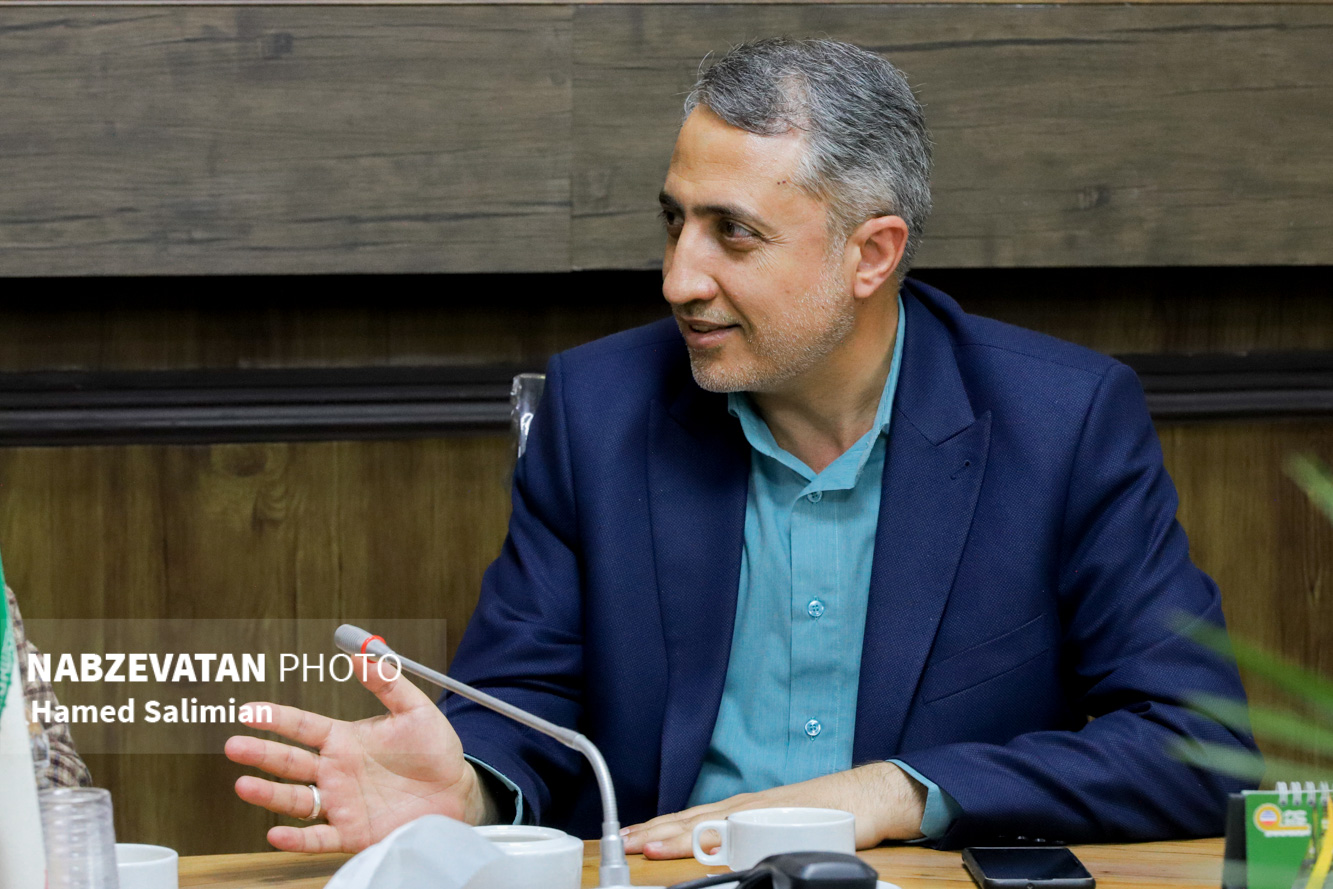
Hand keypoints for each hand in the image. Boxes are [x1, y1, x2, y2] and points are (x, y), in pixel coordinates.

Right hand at [225, 654, 491, 852]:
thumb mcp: (415, 710)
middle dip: (261, 753)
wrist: (457, 792)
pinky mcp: (353, 832)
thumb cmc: (435, 751)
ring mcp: (341, 803)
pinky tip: (276, 833)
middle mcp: (335, 771)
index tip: (250, 711)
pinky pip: (318, 837)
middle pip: (290, 762)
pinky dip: (296, 838)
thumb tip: (363, 655)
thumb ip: (388, 682)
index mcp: (345, 741)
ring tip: (243, 784)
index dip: (276, 718)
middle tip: (233, 744)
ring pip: (295, 799)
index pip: (303, 727)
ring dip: (268, 793)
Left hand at [621, 762, 926, 858]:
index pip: (693, 819)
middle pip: (693, 819)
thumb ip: (752, 837)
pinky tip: (701, 844)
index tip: (632, 837)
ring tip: (646, 844)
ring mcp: (764, 811)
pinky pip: (745, 830)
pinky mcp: (784, 818)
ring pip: (711, 823)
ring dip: (676, 834)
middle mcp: (748, 806)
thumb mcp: (781, 824)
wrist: (868, 796)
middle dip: (656, 831)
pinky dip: (721, 836)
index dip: (661, 828)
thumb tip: (723, 854)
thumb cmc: (828, 811)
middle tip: (623, 841)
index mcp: (744, 808)